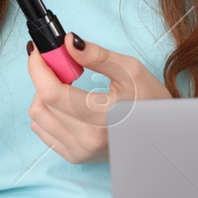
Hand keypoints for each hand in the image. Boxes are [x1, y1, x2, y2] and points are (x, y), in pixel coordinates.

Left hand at [26, 33, 170, 163]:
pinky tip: (68, 103)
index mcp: (102, 118)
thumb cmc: (149, 100)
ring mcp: (78, 151)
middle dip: (46, 76)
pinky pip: (42, 129)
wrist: (160, 133)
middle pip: (41, 102)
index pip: (52, 93)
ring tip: (69, 85)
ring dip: (45, 94)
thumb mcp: (130, 70)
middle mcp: (87, 139)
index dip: (38, 68)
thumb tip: (68, 41)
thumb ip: (96, 55)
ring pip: (37, 116)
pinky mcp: (74, 156)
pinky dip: (48, 111)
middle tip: (64, 65)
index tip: (38, 50)